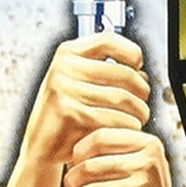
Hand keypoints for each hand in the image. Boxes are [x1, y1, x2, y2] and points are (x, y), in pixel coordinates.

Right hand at [24, 34, 150, 158]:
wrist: (43, 146)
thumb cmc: (66, 116)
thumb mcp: (80, 84)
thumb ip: (107, 73)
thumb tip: (142, 74)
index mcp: (68, 54)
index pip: (109, 41)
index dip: (131, 52)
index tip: (139, 67)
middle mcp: (65, 67)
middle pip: (124, 73)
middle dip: (142, 93)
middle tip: (142, 105)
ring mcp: (66, 88)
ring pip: (123, 98)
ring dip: (138, 113)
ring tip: (137, 120)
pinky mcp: (70, 112)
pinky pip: (115, 118)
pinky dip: (127, 128)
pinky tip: (126, 132)